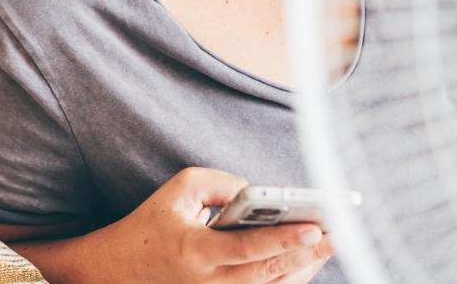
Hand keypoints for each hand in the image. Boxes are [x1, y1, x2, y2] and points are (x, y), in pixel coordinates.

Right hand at [91, 167, 334, 282]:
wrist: (117, 271)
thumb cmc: (151, 225)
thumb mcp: (178, 190)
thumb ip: (219, 183)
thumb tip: (257, 192)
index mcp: (195, 252)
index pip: (248, 249)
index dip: (284, 239)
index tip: (314, 226)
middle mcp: (209, 283)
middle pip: (268, 273)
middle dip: (308, 254)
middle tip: (339, 234)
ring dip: (304, 268)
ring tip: (330, 243)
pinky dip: (287, 279)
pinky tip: (307, 261)